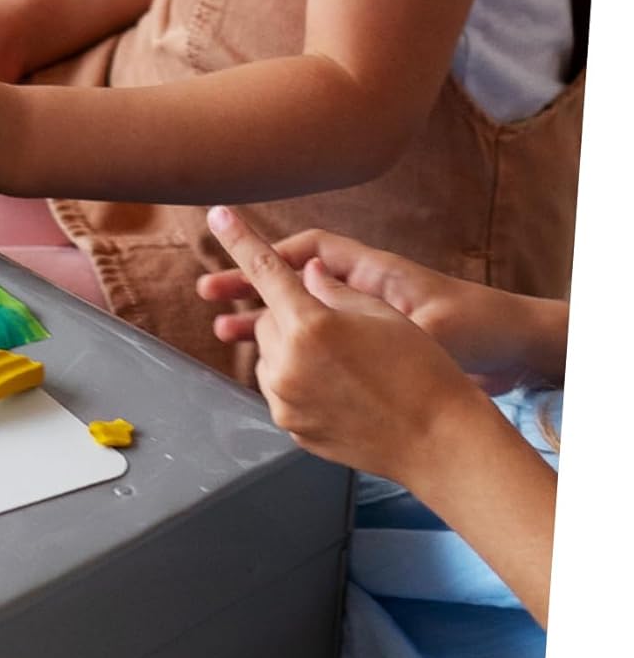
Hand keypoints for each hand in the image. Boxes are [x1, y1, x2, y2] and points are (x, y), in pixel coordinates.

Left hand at [204, 206, 486, 487]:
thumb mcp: (382, 314)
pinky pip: (279, 387)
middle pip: (268, 320)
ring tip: (343, 364)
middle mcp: (289, 362)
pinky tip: (338, 388)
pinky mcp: (290, 425)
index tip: (218, 215)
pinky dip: (297, 378)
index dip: (239, 239)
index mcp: (311, 325)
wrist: (440, 441)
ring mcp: (286, 399)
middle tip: (337, 328)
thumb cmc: (422, 371)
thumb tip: (307, 272)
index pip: (264, 269)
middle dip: (292, 316)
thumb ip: (334, 289)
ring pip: (270, 354)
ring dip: (292, 349)